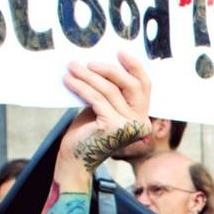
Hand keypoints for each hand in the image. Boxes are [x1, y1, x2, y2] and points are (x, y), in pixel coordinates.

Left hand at [58, 51, 154, 190]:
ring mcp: (129, 126)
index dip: (134, 67)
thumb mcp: (102, 108)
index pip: (144, 87)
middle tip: (89, 62)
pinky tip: (69, 81)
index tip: (120, 52)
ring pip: (110, 90)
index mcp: (142, 118)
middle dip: (109, 70)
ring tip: (72, 68)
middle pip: (131, 85)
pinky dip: (82, 87)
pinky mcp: (114, 126)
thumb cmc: (87, 134)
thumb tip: (100, 64)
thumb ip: (110, 92)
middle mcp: (141, 123)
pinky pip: (97, 99)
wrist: (74, 160)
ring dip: (88, 76)